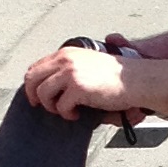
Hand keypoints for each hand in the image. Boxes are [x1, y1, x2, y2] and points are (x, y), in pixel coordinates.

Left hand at [25, 42, 148, 120]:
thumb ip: (69, 70)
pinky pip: (60, 106)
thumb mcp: (87, 64)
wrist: (135, 79)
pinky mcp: (77, 88)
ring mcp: (70, 73)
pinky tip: (77, 114)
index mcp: (67, 52)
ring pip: (42, 93)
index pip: (37, 66)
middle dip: (34, 95)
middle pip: (32, 78)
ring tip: (65, 110)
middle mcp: (66, 59)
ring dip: (51, 106)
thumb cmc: (116, 76)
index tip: (36, 95)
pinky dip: (67, 114)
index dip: (33, 83)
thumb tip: (51, 87)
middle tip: (43, 106)